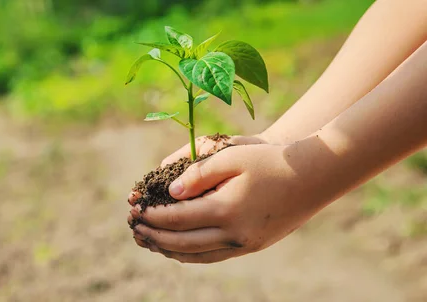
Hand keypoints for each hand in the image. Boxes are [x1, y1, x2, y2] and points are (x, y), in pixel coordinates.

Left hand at [128, 142, 333, 263]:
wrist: (313, 177)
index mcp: (226, 210)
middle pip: (182, 242)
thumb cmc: (270, 160)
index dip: (153, 216)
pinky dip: (191, 254)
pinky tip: (179, 248)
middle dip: (155, 236)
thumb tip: (170, 192)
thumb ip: (198, 173)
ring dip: (169, 250)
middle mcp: (234, 234)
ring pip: (197, 255)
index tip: (135, 211)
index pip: (177, 219)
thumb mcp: (232, 157)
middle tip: (134, 229)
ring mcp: (244, 244)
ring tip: (150, 242)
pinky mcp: (251, 246)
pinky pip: (213, 256)